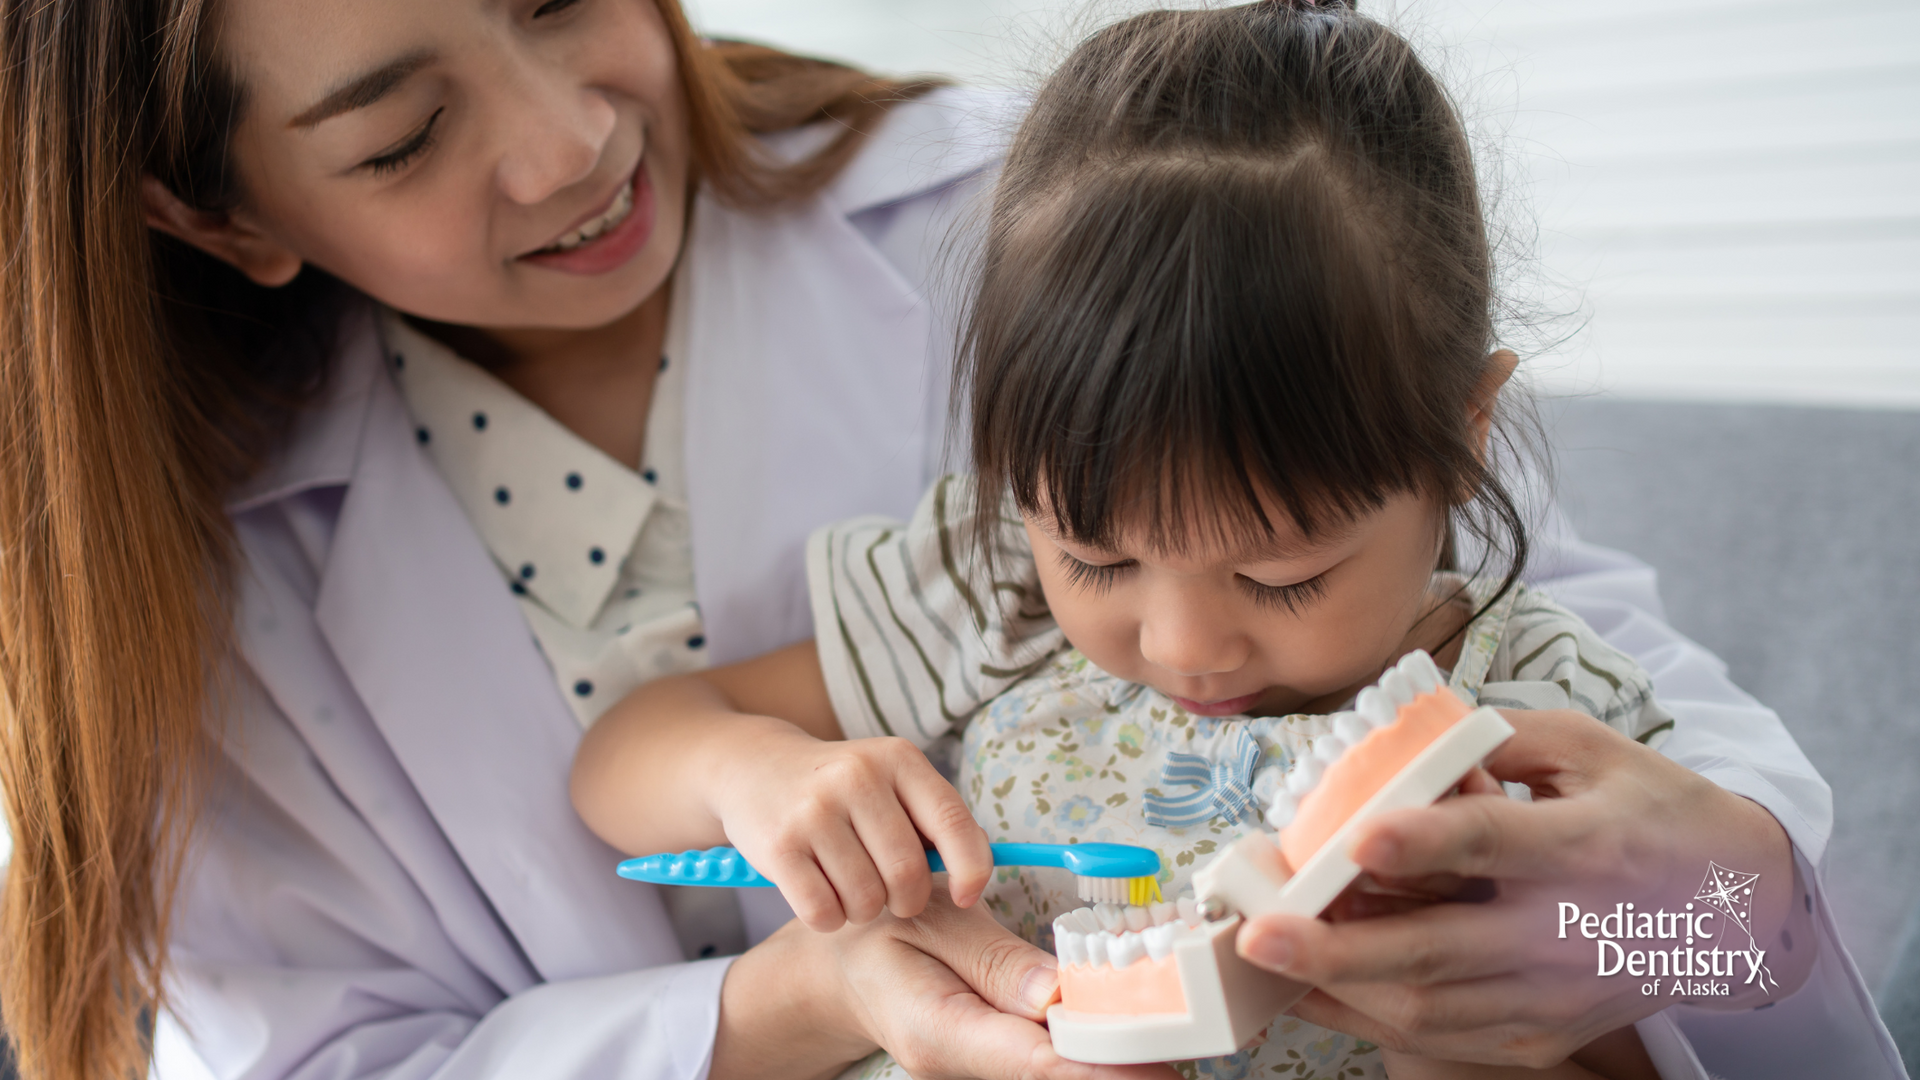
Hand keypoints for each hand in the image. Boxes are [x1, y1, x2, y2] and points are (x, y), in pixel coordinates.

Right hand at [712, 721, 993, 930]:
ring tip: (852, 888)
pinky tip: (822, 895)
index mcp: (898, 758)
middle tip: (893, 896)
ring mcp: (813, 810)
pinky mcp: (778, 846)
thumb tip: (976, 876)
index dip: (971, 870)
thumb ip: (935, 820)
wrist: (754, 767)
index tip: (966, 896)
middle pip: (908, 873)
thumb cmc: (842, 790)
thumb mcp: (891, 780)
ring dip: (864, 911)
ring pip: (865, 900)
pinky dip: (830, 919)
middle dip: (907, 900)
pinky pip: (823, 912)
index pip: (954, 822)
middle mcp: (856, 777)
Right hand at [713, 893, 1179, 1079]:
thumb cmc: (884, 935)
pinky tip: (1130, 1047)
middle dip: (1119, 1073)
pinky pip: (1046, 1065)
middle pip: (1054, 1078)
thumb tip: (1058, 994)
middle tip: (1187, 1064)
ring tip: (1173, 1054)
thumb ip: (993, 958)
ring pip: (1053, 1076)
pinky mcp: (994, 1064)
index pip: (1034, 1061)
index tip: (1159, 1070)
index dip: (1101, 1069)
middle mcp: (962, 1066)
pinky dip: (1088, 1057)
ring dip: (1109, 1065)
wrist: (843, 973)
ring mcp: (977, 1071)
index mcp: (940, 1031)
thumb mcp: (929, 922)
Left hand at [1233, 709, 1808, 1067]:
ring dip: (1337, 986)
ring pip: (1431, 1008)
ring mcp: (1554, 994)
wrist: (1733, 907)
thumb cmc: (1646, 808)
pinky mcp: (1541, 1033)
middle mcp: (1569, 930)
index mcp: (1587, 843)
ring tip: (1264, 956)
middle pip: (1443, 949)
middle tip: (1261, 932)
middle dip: (1341, 946)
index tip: (1360, 840)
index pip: (1497, 841)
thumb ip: (1493, 736)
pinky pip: (1442, 1038)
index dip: (1429, 843)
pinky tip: (1309, 988)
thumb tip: (1400, 737)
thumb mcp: (1587, 747)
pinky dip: (1366, 1017)